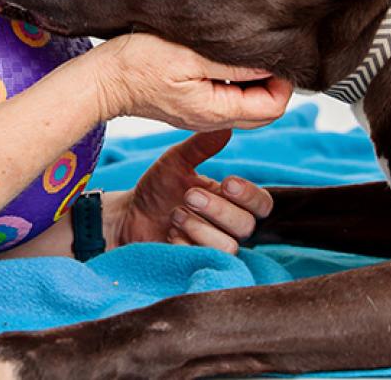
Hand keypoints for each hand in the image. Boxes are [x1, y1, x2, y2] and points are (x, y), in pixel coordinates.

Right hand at [88, 33, 293, 131]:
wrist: (102, 80)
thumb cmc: (137, 64)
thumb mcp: (190, 56)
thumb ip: (234, 64)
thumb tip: (272, 64)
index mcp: (216, 111)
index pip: (273, 107)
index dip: (284, 81)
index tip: (277, 54)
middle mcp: (213, 120)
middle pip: (265, 112)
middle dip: (274, 84)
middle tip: (266, 53)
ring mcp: (202, 116)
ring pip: (247, 106)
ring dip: (255, 82)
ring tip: (245, 52)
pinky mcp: (193, 107)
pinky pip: (228, 100)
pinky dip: (236, 83)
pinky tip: (224, 60)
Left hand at [104, 130, 273, 254]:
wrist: (129, 216)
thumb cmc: (157, 189)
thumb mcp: (175, 163)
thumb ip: (201, 147)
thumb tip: (227, 127)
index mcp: (230, 200)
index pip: (261, 203)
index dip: (249, 195)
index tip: (227, 182)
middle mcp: (228, 226)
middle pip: (247, 225)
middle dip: (218, 209)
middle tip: (189, 195)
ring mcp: (213, 247)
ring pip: (229, 246)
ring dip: (201, 228)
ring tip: (176, 215)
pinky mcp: (198, 263)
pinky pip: (206, 260)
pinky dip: (186, 245)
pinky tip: (169, 234)